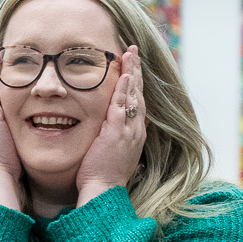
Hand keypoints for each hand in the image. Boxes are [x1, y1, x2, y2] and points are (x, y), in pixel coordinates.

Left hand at [77, 46, 145, 205]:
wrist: (103, 191)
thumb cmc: (103, 175)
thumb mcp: (112, 152)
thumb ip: (114, 137)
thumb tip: (112, 127)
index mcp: (134, 133)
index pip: (137, 101)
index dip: (136, 82)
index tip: (133, 66)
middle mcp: (136, 129)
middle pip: (139, 93)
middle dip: (137, 70)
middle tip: (134, 50)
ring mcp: (128, 130)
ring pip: (133, 95)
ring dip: (132, 72)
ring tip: (130, 53)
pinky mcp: (116, 133)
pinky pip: (122, 107)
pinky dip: (124, 89)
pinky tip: (124, 74)